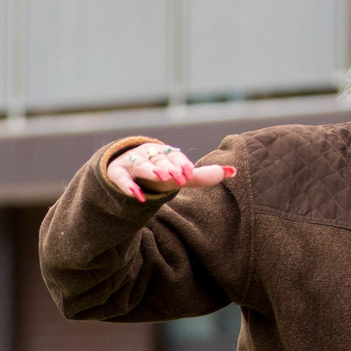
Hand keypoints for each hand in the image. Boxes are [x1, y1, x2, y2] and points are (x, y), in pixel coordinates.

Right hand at [102, 141, 232, 201]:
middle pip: (160, 159)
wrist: (123, 172)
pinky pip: (121, 179)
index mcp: (165, 153)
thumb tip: (234, 171)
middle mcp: (148, 155)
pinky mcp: (116, 174)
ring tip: (161, 177)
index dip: (181, 164)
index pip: (175, 156)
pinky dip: (128, 186)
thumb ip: (201, 176)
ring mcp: (131, 164)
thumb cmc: (155, 174)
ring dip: (150, 169)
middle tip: (178, 176)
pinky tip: (136, 197)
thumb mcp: (177, 176)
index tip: (188, 173)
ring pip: (141, 164)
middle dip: (169, 167)